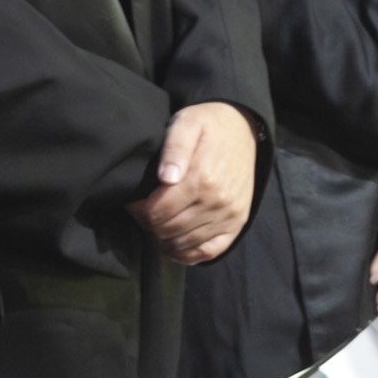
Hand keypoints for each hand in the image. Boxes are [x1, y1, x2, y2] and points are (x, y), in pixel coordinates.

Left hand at [137, 100, 260, 263]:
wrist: (243, 129)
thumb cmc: (209, 125)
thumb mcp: (187, 123)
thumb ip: (175, 148)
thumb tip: (166, 177)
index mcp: (202, 179)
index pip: (157, 212)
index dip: (138, 211)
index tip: (134, 201)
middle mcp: (218, 202)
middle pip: (168, 230)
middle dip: (149, 224)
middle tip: (144, 211)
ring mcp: (229, 215)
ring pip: (185, 244)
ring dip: (165, 238)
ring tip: (158, 222)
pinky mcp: (237, 223)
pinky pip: (209, 252)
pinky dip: (188, 255)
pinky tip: (174, 245)